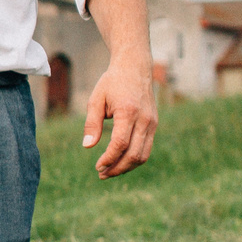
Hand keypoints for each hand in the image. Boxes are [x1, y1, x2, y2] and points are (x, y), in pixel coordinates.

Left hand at [82, 56, 158, 177]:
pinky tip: (119, 161)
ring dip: (126, 167)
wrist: (135, 67)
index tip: (97, 167)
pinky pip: (146, 148)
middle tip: (101, 174)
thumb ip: (92, 123)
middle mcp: (144, 119)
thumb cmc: (112, 82)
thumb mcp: (96, 99)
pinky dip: (134, 159)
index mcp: (128, 112)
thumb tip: (87, 146)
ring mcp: (152, 123)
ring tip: (109, 171)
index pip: (120, 144)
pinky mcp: (154, 125)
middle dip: (117, 168)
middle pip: (134, 154)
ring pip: (143, 155)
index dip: (109, 159)